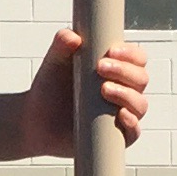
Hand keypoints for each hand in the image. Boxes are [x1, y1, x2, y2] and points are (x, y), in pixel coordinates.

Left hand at [0, 31, 152, 161]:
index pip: (137, 58)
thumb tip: (73, 37)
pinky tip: (122, 115)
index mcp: (117, 69)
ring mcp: (121, 114)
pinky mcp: (115, 137)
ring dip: (127, 95)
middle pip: (141, 78)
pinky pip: (133, 133)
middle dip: (124, 71)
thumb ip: (61, 44)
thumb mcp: (54, 62)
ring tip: (104, 89)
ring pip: (139, 104)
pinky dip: (132, 124)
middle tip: (100, 67)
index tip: (111, 51)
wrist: (35, 121)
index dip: (130, 53)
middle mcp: (124, 90)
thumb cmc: (50, 88)